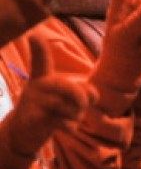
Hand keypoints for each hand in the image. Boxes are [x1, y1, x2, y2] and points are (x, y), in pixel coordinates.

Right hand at [0, 33, 96, 168]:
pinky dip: (70, 127)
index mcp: (44, 78)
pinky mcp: (34, 119)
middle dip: (82, 99)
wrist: (21, 134)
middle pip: (69, 88)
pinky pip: (63, 122)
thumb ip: (82, 91)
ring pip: (68, 107)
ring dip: (76, 116)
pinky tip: (67, 128)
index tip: (33, 35)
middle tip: (83, 106)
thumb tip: (92, 94)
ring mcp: (34, 103)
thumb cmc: (49, 111)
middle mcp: (38, 87)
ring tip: (69, 119)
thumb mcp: (65, 98)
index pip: (41, 60)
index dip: (38, 48)